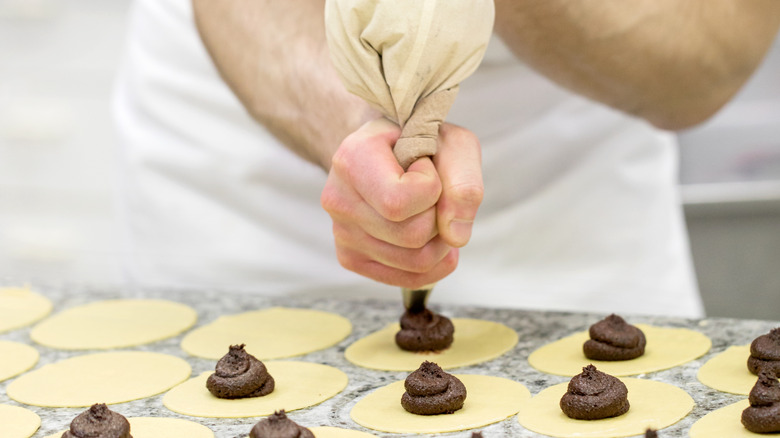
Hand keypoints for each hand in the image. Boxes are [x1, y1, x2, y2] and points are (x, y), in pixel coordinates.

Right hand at [320, 118, 482, 287]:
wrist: (387, 152)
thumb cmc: (421, 144)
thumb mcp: (454, 144)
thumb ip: (464, 181)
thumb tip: (455, 236)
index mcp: (352, 160)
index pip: (399, 202)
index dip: (432, 188)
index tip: (425, 166)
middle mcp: (338, 200)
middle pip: (412, 236)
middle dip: (439, 216)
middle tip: (431, 191)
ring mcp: (342, 234)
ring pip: (415, 262)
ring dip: (440, 240)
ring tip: (429, 211)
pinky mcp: (352, 259)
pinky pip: (410, 279)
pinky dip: (435, 263)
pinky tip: (431, 237)